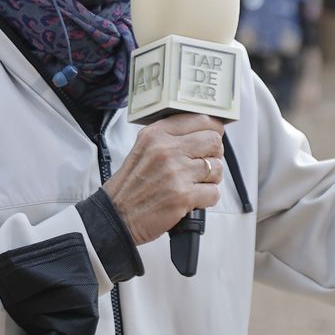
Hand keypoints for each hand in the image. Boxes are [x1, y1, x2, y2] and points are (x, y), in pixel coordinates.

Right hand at [104, 114, 224, 244]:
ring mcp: (176, 173)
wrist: (116, 216)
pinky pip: (214, 192)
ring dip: (211, 179)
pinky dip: (207, 198)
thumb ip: (169, 137)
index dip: (212, 130)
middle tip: (204, 165)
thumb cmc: (131, 186)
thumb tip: (203, 132)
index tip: (211, 138)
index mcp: (156, 134)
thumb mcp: (143, 148)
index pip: (200, 119)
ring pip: (217, 168)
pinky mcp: (183, 196)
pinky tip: (193, 199)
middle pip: (214, 141)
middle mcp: (167, 150)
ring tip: (195, 184)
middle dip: (214, 155)